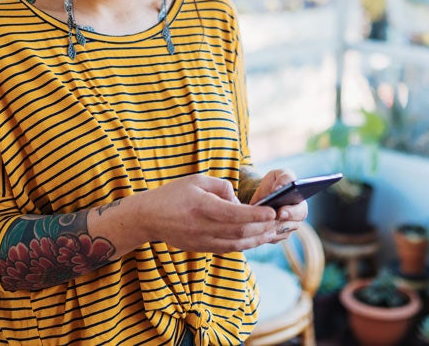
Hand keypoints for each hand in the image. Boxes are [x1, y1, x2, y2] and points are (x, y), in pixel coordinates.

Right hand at [137, 174, 279, 253]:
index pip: (234, 214)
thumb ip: (221, 187)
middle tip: (280, 221)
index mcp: (202, 206)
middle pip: (240, 232)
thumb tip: (239, 200)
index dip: (256, 214)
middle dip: (263, 227)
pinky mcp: (202, 248)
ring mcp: (202, 241)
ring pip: (237, 244)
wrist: (149, 217)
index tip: (272, 212)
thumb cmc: (173, 194)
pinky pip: (229, 249)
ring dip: (258, 239)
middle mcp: (203, 227)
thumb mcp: (196, 180)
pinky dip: (245, 245)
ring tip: (274, 232)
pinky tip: (257, 239)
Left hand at [249, 169, 308, 242]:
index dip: (291, 213)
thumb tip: (280, 188)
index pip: (300, 211)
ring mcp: (286, 230)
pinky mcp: (275, 237)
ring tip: (256, 222)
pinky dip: (261, 233)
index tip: (280, 212)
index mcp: (300, 204)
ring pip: (278, 233)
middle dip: (278, 223)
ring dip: (267, 228)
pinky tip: (253, 227)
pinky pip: (268, 238)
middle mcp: (296, 220)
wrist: (262, 195)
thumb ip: (284, 178)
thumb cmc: (274, 182)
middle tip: (266, 220)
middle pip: (290, 226)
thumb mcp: (279, 174)